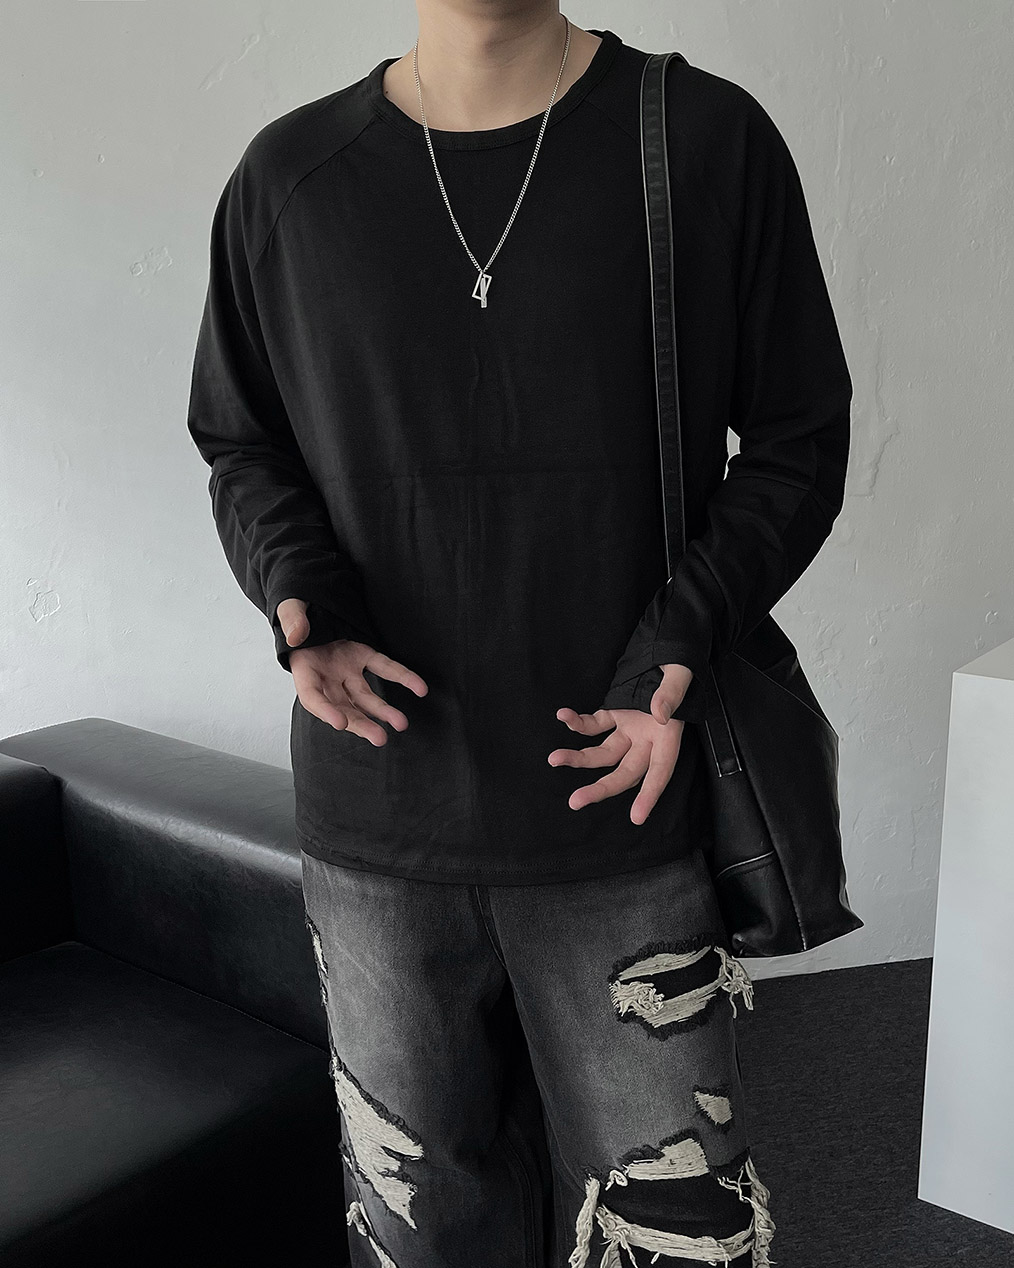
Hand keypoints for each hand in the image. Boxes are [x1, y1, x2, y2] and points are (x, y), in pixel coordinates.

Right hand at [276, 598, 427, 746]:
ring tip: (400, 723)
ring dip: (383, 711)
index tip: (339, 722)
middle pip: (343, 707)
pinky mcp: (363, 657)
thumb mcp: (289, 611)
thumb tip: (297, 635)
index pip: (313, 697)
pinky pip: (385, 669)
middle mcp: (327, 677)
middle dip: (360, 723)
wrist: (310, 609)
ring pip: (365, 697)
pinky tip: (420, 688)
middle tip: (379, 737)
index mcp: (304, 670)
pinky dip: (403, 678)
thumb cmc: (296, 613)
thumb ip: (292, 620)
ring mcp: (346, 670)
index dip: (325, 711)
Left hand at [548, 664, 693, 824]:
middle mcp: (648, 737)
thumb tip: (659, 713)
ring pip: (603, 753)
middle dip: (601, 788)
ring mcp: (630, 728)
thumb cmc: (678, 662)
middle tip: (576, 801)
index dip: (650, 794)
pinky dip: (577, 723)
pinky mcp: (615, 714)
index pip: (661, 770)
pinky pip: (594, 725)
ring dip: (578, 758)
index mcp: (669, 733)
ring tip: (554, 759)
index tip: (637, 817)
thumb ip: (671, 693)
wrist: (668, 647)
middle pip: (625, 772)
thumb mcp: (680, 672)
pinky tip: (563, 716)